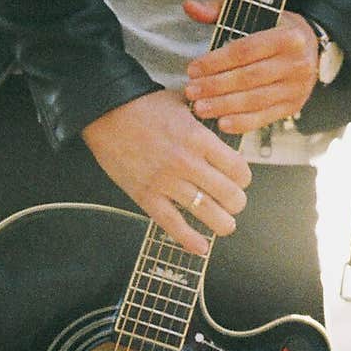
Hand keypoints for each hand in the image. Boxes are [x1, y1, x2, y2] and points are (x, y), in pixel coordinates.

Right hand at [81, 89, 251, 256]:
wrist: (106, 112)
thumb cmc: (143, 106)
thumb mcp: (183, 103)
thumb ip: (205, 118)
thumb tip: (223, 123)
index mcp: (199, 138)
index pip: (238, 169)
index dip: (243, 178)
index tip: (240, 180)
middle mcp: (187, 162)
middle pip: (229, 194)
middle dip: (236, 203)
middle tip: (234, 204)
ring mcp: (166, 182)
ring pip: (206, 212)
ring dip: (222, 223)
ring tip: (225, 225)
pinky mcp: (147, 197)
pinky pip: (173, 225)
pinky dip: (190, 240)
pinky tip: (201, 247)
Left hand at [183, 0, 318, 132]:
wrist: (310, 48)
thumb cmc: (274, 28)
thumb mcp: (254, 13)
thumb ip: (220, 10)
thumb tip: (189, 6)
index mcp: (288, 36)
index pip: (246, 50)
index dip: (217, 61)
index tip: (193, 69)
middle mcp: (296, 63)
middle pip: (249, 77)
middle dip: (216, 86)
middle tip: (190, 91)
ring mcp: (296, 88)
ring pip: (255, 100)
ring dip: (224, 106)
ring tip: (199, 108)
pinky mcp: (293, 106)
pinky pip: (264, 118)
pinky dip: (242, 123)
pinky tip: (221, 123)